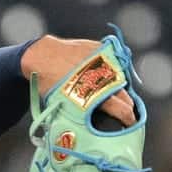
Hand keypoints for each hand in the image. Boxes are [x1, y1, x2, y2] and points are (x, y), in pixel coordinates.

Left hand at [21, 35, 135, 126]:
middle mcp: (105, 76)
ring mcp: (105, 60)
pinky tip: (102, 75)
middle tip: (123, 110)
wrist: (41, 56)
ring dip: (118, 87)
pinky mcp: (101, 48)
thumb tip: (92, 122)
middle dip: (127, 105)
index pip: (123, 109)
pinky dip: (110, 70)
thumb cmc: (48, 83)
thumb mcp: (64, 106)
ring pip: (120, 77)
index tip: (130, 122)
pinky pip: (112, 61)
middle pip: (125, 94)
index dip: (128, 118)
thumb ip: (82, 113)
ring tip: (111, 93)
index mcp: (96, 94)